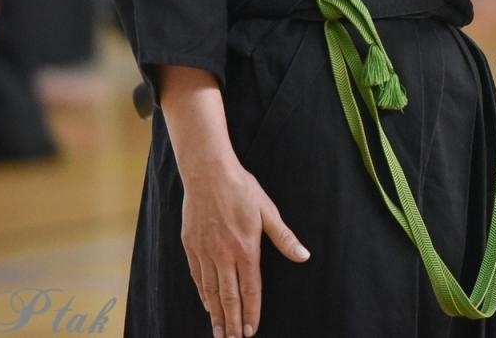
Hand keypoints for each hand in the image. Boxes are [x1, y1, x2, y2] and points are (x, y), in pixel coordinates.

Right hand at [182, 154, 309, 337]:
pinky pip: (197, 277)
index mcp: (246, 248)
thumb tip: (304, 256)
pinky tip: (207, 306)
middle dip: (233, 322)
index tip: (252, 331)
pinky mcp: (191, 246)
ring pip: (211, 291)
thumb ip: (284, 238)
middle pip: (228, 296)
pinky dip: (203, 294)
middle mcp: (224, 254)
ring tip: (219, 333)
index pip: (250, 288)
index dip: (252, 311)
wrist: (208, 173)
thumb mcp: (268, 211)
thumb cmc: (242, 190)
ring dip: (217, 315)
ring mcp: (205, 251)